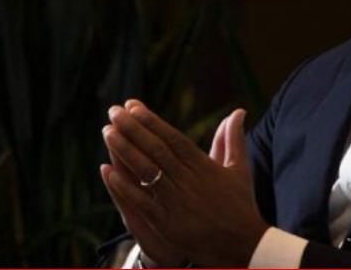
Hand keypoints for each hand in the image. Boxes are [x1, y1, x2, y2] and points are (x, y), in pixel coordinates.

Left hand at [102, 100, 268, 267]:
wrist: (243, 244)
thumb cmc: (241, 204)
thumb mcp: (239, 168)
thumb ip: (233, 138)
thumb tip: (238, 111)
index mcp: (204, 166)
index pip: (173, 138)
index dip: (152, 121)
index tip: (134, 106)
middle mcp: (188, 180)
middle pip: (155, 149)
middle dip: (133, 129)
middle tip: (114, 112)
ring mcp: (176, 202)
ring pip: (145, 171)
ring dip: (124, 150)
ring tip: (107, 132)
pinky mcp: (167, 223)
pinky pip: (141, 201)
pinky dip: (124, 186)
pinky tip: (108, 171)